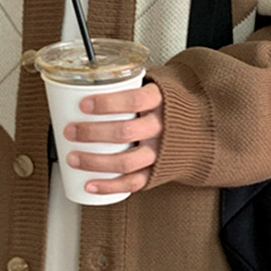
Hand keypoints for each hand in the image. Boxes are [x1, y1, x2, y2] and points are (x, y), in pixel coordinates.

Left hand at [63, 81, 163, 195]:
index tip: (83, 105)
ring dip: (95, 161)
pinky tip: (89, 184)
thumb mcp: (154, 88)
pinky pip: (133, 183)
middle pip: (125, 132)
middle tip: (70, 131)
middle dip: (92, 133)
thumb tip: (85, 83)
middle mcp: (162, 128)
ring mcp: (160, 152)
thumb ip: (128, 87)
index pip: (134, 101)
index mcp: (160, 101)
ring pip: (126, 161)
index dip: (107, 103)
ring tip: (73, 158)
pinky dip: (109, 186)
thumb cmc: (166, 105)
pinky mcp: (157, 172)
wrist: (200, 128)